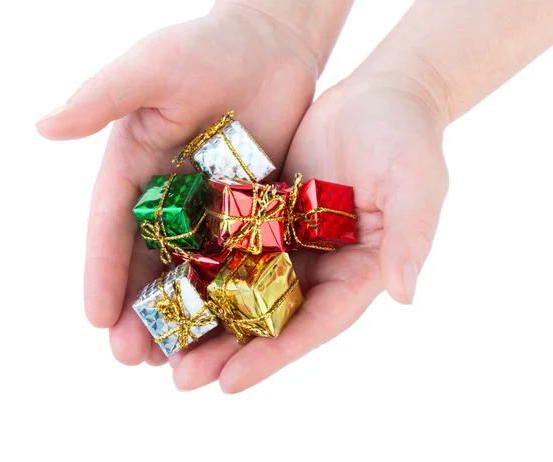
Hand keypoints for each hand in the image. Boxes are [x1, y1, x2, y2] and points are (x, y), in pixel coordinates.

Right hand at [36, 6, 317, 365]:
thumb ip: (101, 99)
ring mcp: (211, 207)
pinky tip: (231, 327)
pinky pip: (239, 257)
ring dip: (182, 314)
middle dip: (138, 309)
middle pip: (148, 262)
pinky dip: (231, 292)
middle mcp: (168, 197)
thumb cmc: (208, 47)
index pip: (111, 229)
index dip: (102, 272)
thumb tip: (43, 127)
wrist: (273, 43)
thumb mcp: (151, 70)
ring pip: (191, 270)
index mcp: (135, 169)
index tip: (94, 318)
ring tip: (176, 362)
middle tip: (131, 358)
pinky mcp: (251, 209)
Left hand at [170, 74, 448, 391]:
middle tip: (181, 379)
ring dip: (205, 316)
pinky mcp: (264, 214)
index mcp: (357, 272)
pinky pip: (229, 244)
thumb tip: (404, 294)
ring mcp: (288, 241)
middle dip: (227, 350)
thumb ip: (410, 237)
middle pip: (270, 316)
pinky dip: (200, 265)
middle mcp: (318, 266)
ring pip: (242, 287)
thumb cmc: (405, 138)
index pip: (314, 323)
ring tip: (160, 346)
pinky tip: (163, 282)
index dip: (273, 354)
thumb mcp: (416, 184)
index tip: (229, 383)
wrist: (378, 95)